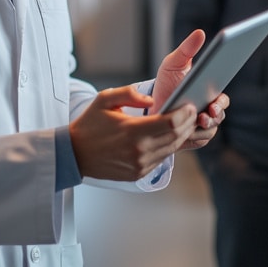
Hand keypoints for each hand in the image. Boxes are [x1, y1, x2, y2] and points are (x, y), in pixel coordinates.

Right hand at [70, 86, 196, 180]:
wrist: (75, 154)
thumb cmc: (89, 125)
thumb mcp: (105, 99)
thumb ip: (129, 93)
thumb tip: (152, 100)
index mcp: (132, 131)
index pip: (171, 123)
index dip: (185, 114)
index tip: (190, 105)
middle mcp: (139, 151)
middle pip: (176, 137)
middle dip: (188, 123)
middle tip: (192, 112)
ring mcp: (140, 165)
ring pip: (172, 149)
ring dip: (181, 135)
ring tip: (184, 122)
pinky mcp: (139, 173)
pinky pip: (161, 158)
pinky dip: (168, 146)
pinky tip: (168, 135)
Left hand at [151, 30, 226, 149]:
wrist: (151, 109)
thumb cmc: (167, 84)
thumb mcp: (174, 64)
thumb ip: (187, 49)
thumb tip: (200, 32)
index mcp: (209, 91)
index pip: (222, 92)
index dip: (223, 93)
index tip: (219, 91)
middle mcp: (210, 109)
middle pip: (220, 112)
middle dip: (217, 111)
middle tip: (210, 108)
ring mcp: (203, 125)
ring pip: (211, 127)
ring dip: (205, 124)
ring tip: (198, 119)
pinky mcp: (195, 138)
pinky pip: (200, 139)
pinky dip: (194, 135)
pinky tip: (187, 132)